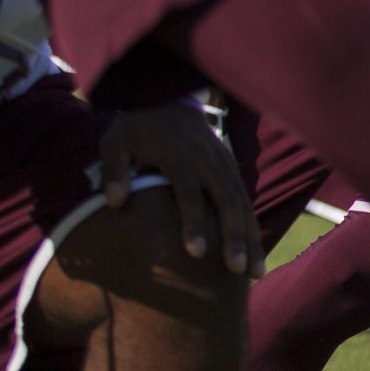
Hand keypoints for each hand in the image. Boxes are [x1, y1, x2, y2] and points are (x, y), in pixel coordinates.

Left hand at [98, 101, 259, 275]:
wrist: (168, 97)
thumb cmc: (136, 128)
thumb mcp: (115, 141)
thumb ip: (114, 169)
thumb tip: (114, 202)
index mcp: (180, 155)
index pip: (190, 193)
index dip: (193, 222)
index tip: (196, 253)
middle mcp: (209, 160)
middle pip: (228, 201)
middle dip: (234, 238)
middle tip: (236, 270)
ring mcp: (225, 164)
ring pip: (244, 204)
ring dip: (251, 238)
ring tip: (254, 272)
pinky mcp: (232, 168)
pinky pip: (246, 200)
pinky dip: (252, 227)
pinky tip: (255, 253)